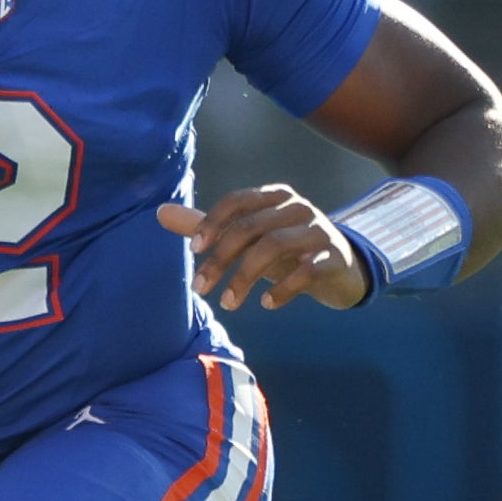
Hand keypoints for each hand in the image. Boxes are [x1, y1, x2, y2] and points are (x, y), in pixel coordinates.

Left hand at [158, 185, 367, 310]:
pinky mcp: (334, 256)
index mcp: (273, 196)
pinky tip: (266, 303)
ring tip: (228, 303)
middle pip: (251, 227)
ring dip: (245, 276)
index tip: (194, 251)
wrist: (341, 269)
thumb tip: (160, 213)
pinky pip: (306, 270)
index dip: (213, 223)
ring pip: (274, 246)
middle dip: (221, 259)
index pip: (237, 201)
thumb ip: (207, 225)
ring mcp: (318, 230)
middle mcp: (296, 207)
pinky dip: (283, 288)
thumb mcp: (248, 237)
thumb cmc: (287, 250)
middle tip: (201, 288)